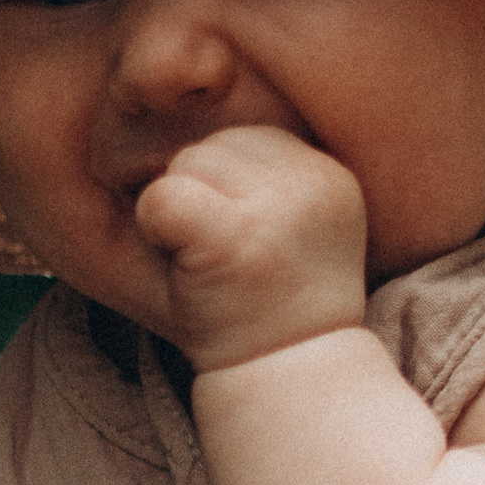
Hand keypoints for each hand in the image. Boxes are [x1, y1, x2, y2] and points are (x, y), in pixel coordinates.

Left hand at [134, 122, 368, 370]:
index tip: (248, 251)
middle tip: (226, 266)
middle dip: (199, 201)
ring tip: (214, 272)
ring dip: (179, 220)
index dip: (223, 193)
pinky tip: (189, 271)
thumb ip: (264, 177)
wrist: (287, 388)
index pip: (245, 141)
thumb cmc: (272, 313)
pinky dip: (155, 232)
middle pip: (210, 146)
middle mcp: (312, 184)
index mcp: (329, 176)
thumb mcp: (290, 229)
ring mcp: (276, 211)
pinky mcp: (234, 238)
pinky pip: (161, 199)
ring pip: (182, 167)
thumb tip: (193, 95)